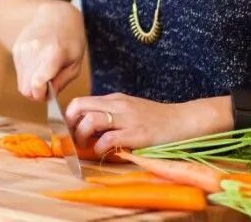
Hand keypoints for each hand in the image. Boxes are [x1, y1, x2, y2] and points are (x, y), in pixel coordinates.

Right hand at [11, 1, 84, 100]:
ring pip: (21, 83)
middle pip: (26, 89)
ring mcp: (22, 49)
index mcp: (52, 53)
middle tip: (49, 86)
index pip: (36, 85)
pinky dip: (28, 74)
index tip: (50, 93)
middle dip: (37, 93)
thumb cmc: (71, 39)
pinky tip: (39, 63)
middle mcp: (33, 51)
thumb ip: (62, 81)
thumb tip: (47, 96)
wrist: (55, 14)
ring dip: (32, 84)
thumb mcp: (76, 61)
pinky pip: (20, 73)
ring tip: (46, 72)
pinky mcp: (16, 49)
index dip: (42, 95)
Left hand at [64, 93, 217, 154]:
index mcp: (115, 99)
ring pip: (91, 120)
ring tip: (84, 145)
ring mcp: (127, 118)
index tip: (67, 129)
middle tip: (72, 137)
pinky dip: (99, 147)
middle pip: (80, 106)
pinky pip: (109, 138)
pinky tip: (101, 151)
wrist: (183, 120)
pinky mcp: (137, 134)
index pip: (81, 101)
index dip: (69, 115)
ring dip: (82, 135)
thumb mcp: (131, 108)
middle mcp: (118, 105)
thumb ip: (112, 113)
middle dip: (69, 123)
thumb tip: (89, 125)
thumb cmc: (157, 117)